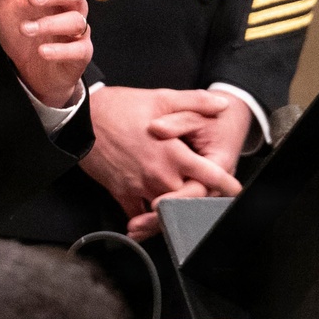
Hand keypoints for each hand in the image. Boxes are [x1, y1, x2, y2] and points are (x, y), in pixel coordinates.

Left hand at [0, 0, 91, 109]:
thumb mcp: (6, 0)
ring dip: (49, 24)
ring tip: (26, 30)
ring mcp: (77, 30)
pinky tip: (43, 51)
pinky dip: (60, 50)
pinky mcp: (80, 53)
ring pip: (75, 20)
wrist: (27, 69)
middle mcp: (69, 6)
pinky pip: (79, 48)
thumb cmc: (21, 28)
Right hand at [82, 86, 242, 223]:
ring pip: (165, 211)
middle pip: (188, 199)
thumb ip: (195, 103)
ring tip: (184, 209)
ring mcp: (140, 187)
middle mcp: (159, 175)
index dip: (226, 184)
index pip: (208, 176)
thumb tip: (222, 105)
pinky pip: (138, 216)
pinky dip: (146, 219)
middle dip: (199, 199)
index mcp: (173, 153)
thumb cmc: (121, 107)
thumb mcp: (161, 98)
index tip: (235, 190)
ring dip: (174, 210)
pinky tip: (151, 217)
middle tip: (208, 198)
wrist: (83, 119)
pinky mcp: (122, 193)